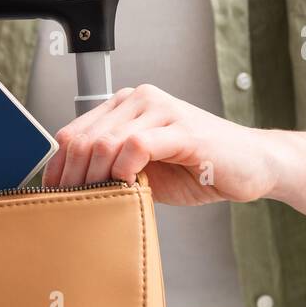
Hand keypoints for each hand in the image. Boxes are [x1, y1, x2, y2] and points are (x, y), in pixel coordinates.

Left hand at [40, 84, 275, 205]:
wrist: (252, 166)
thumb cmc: (198, 168)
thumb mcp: (143, 169)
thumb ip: (111, 168)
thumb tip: (72, 190)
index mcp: (126, 106)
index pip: (74, 133)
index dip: (57, 168)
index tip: (53, 197)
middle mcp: (140, 100)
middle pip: (84, 138)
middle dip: (72, 178)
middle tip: (74, 206)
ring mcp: (162, 111)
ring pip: (105, 142)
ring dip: (96, 177)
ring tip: (100, 200)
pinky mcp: (182, 129)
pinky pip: (136, 146)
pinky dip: (124, 171)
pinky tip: (129, 188)